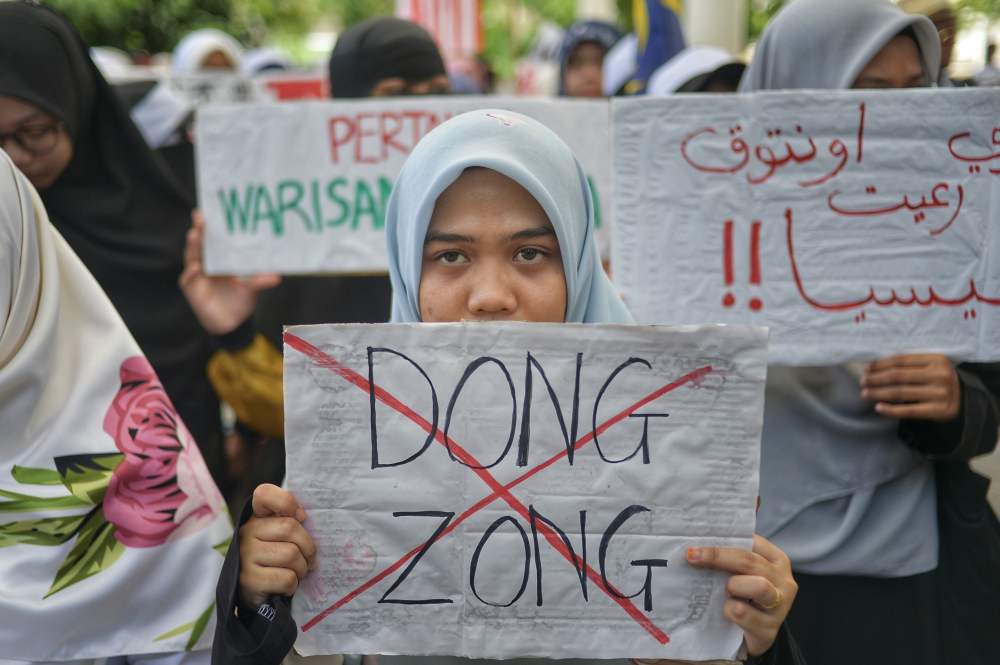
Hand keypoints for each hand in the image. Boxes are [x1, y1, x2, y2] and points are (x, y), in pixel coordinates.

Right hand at [178, 210, 279, 335]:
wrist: (232, 323)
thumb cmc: (241, 300)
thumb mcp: (253, 288)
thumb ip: (261, 281)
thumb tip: (277, 277)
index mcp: (221, 258)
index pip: (215, 239)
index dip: (211, 226)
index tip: (209, 211)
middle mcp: (207, 263)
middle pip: (201, 244)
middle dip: (199, 230)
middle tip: (200, 217)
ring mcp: (197, 274)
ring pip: (192, 257)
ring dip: (193, 246)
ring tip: (195, 234)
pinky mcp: (191, 287)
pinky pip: (190, 278)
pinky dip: (193, 273)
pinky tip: (197, 268)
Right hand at [238, 484, 316, 607]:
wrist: (253, 592)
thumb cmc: (276, 557)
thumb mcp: (280, 536)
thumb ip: (291, 522)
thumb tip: (303, 516)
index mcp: (257, 516)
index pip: (264, 494)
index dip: (286, 501)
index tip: (301, 516)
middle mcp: (247, 532)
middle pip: (290, 528)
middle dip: (308, 547)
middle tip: (310, 558)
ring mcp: (245, 555)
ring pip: (291, 555)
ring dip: (302, 568)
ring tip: (297, 572)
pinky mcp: (249, 579)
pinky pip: (286, 578)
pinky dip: (293, 585)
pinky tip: (286, 586)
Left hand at [685, 534, 797, 656]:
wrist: (751, 635)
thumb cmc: (745, 596)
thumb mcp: (742, 573)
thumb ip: (730, 558)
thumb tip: (698, 545)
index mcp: (777, 560)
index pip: (752, 542)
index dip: (725, 539)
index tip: (698, 538)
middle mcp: (784, 581)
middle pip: (750, 561)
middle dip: (718, 557)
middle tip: (692, 556)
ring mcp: (780, 607)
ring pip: (759, 586)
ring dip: (734, 585)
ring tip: (724, 590)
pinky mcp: (768, 630)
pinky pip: (744, 614)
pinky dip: (730, 609)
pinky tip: (725, 610)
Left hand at [861, 353, 959, 421]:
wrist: (964, 400)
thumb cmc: (938, 380)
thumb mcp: (931, 366)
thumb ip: (910, 363)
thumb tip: (874, 366)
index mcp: (937, 359)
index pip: (901, 360)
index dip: (880, 364)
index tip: (866, 368)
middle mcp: (940, 375)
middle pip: (898, 376)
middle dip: (876, 378)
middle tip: (862, 381)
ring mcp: (940, 394)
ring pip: (901, 392)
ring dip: (878, 392)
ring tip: (865, 393)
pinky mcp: (939, 411)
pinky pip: (909, 410)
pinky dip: (891, 410)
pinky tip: (878, 407)